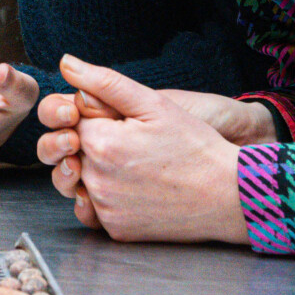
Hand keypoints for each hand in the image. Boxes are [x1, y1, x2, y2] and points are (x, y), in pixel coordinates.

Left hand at [37, 58, 248, 243]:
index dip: (96, 118)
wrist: (228, 195)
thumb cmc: (195, 146)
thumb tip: (66, 64)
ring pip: (80, 182)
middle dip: (92, 144)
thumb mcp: (154, 104)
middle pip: (72, 152)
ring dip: (97, 172)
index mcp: (100, 143)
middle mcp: (95, 179)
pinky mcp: (116, 231)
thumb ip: (104, 83)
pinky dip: (109, 198)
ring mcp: (104, 209)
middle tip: (132, 146)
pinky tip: (136, 188)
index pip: (71, 121)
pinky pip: (97, 209)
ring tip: (133, 166)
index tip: (123, 123)